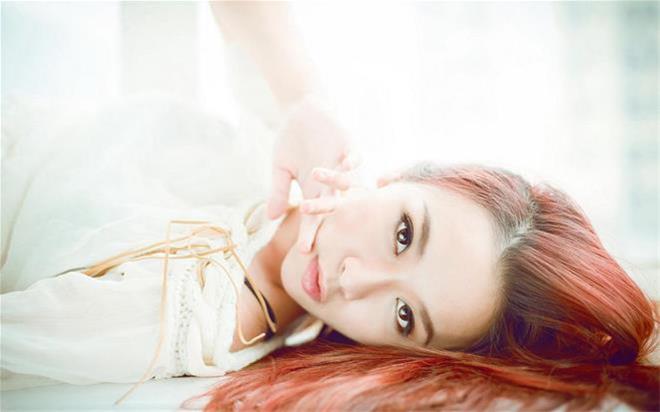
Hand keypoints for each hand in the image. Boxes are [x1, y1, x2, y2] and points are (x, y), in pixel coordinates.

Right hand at [266, 97, 359, 251]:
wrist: (302, 112)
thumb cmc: (293, 141)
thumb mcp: (281, 168)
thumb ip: (279, 192)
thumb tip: (270, 218)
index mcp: (315, 191)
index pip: (313, 217)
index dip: (310, 233)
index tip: (305, 251)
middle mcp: (331, 183)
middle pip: (329, 207)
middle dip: (323, 223)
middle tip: (320, 240)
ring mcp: (341, 166)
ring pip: (342, 185)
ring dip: (334, 192)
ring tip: (322, 203)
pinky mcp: (349, 147)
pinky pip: (354, 157)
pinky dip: (350, 162)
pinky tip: (345, 165)